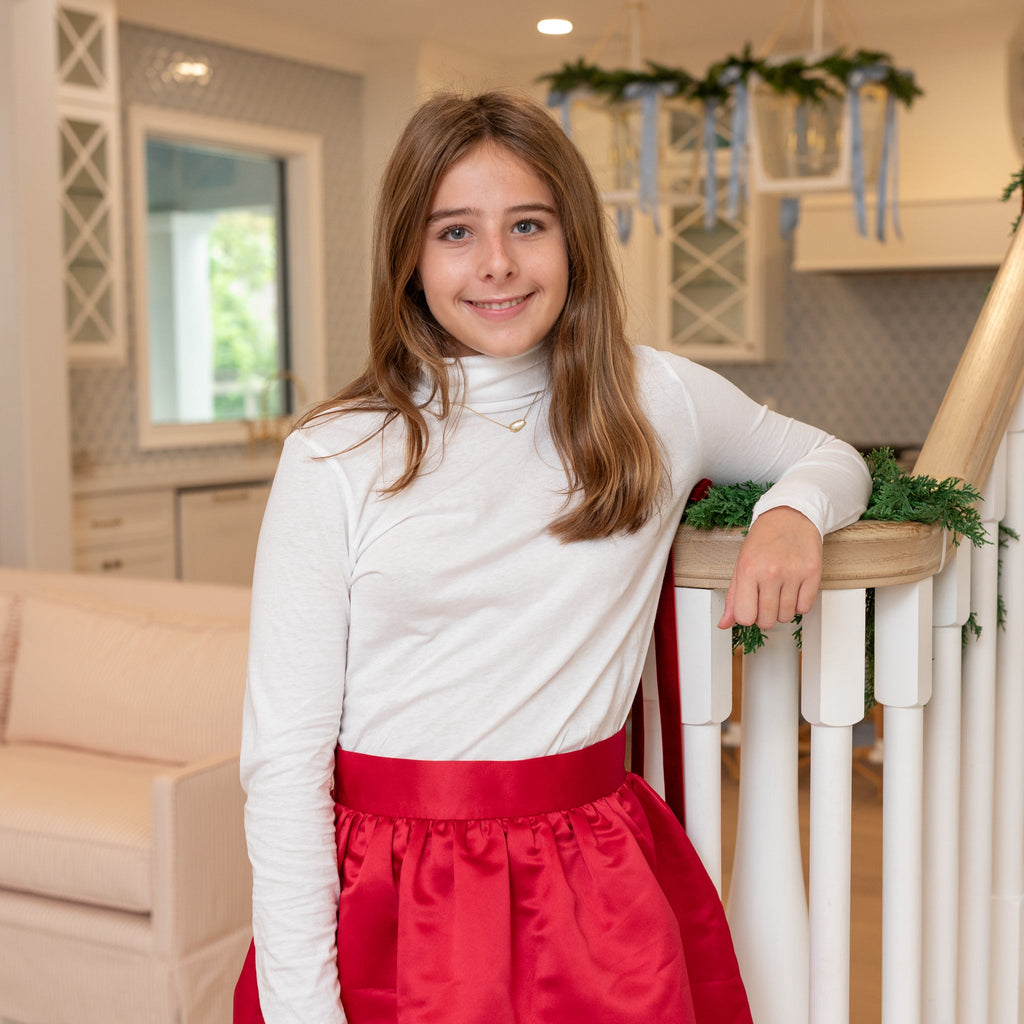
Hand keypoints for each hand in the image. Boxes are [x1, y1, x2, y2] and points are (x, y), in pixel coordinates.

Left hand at [718, 506, 822, 630]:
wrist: (790, 516)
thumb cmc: (763, 539)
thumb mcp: (741, 564)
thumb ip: (733, 597)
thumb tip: (724, 623)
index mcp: (748, 570)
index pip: (745, 617)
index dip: (747, 616)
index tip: (750, 608)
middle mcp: (770, 572)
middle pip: (767, 621)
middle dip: (764, 616)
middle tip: (765, 600)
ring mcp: (793, 573)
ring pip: (786, 616)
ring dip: (782, 610)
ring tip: (779, 591)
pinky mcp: (813, 573)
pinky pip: (804, 608)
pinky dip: (798, 604)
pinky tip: (793, 590)